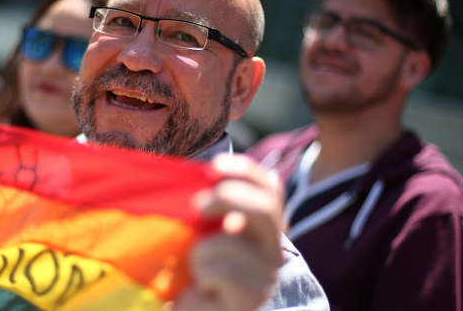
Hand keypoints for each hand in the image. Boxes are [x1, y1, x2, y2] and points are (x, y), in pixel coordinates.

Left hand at [173, 154, 282, 310]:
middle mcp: (271, 248)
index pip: (269, 187)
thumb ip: (207, 209)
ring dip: (200, 250)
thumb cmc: (193, 270)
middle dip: (228, 196)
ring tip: (196, 267)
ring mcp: (265, 275)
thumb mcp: (202, 233)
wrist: (195, 309)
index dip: (245, 170)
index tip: (214, 166)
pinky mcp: (251, 298)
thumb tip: (191, 178)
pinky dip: (200, 273)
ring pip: (230, 241)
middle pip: (265, 207)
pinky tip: (203, 286)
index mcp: (260, 227)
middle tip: (198, 206)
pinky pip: (218, 270)